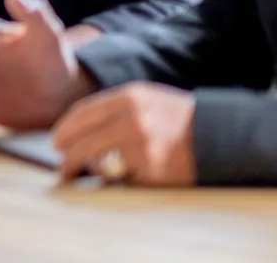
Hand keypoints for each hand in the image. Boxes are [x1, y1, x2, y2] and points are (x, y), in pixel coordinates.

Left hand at [52, 83, 196, 186]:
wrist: (219, 135)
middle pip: (84, 141)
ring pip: (97, 162)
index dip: (65, 129)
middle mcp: (132, 119)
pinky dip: (118, 179)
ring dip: (83, 170)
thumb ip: (115, 110)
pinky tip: (118, 178)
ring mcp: (141, 146)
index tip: (56, 141)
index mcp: (129, 96)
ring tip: (75, 174)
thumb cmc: (178, 119)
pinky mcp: (151, 171)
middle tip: (61, 164)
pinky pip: (123, 178)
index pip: (83, 112)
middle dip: (67, 156)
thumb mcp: (147, 100)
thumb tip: (80, 130)